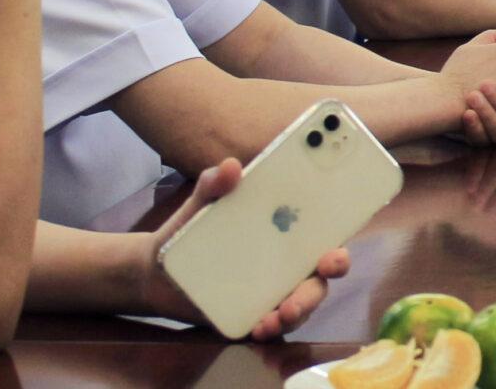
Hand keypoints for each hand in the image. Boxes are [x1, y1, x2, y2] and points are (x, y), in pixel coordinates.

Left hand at [142, 158, 348, 336]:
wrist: (157, 273)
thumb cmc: (189, 232)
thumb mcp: (200, 205)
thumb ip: (212, 185)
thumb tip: (229, 167)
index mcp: (284, 232)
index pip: (322, 233)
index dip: (338, 239)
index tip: (335, 248)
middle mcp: (287, 263)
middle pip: (321, 272)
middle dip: (328, 273)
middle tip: (324, 269)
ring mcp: (272, 293)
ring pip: (302, 303)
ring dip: (300, 309)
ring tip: (281, 313)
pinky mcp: (253, 316)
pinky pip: (272, 326)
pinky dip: (271, 328)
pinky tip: (259, 328)